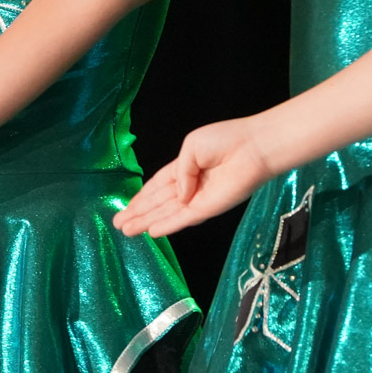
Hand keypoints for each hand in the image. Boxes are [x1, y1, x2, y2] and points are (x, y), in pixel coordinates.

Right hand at [112, 117, 275, 237]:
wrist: (252, 148)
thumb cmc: (224, 140)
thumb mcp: (191, 147)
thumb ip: (179, 173)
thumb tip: (179, 196)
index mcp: (184, 167)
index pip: (158, 186)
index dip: (141, 197)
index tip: (125, 208)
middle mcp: (189, 186)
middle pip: (158, 203)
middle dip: (138, 213)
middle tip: (119, 225)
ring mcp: (198, 199)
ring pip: (166, 213)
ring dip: (146, 222)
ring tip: (127, 231)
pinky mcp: (208, 208)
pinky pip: (183, 218)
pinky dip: (168, 225)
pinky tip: (152, 232)